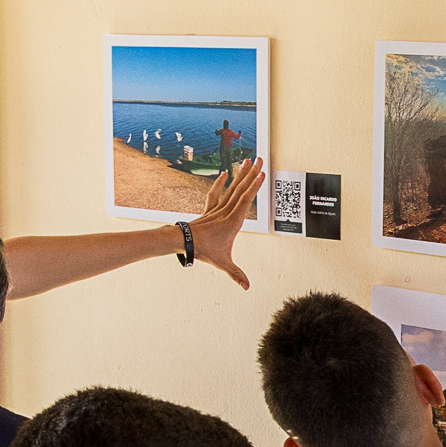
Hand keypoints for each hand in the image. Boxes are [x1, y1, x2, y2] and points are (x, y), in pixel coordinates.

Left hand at [189, 157, 265, 289]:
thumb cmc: (203, 250)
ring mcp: (218, 209)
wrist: (183, 242)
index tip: (262, 174)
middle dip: (252, 173)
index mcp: (232, 222)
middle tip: (261, 159)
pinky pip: (217, 192)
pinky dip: (220, 182)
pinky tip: (225, 173)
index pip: (245, 200)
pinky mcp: (211, 209)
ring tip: (248, 160)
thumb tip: (247, 287)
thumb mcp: (222, 263)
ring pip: (232, 187)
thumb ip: (236, 274)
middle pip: (241, 188)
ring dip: (240, 173)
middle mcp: (226, 211)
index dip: (254, 187)